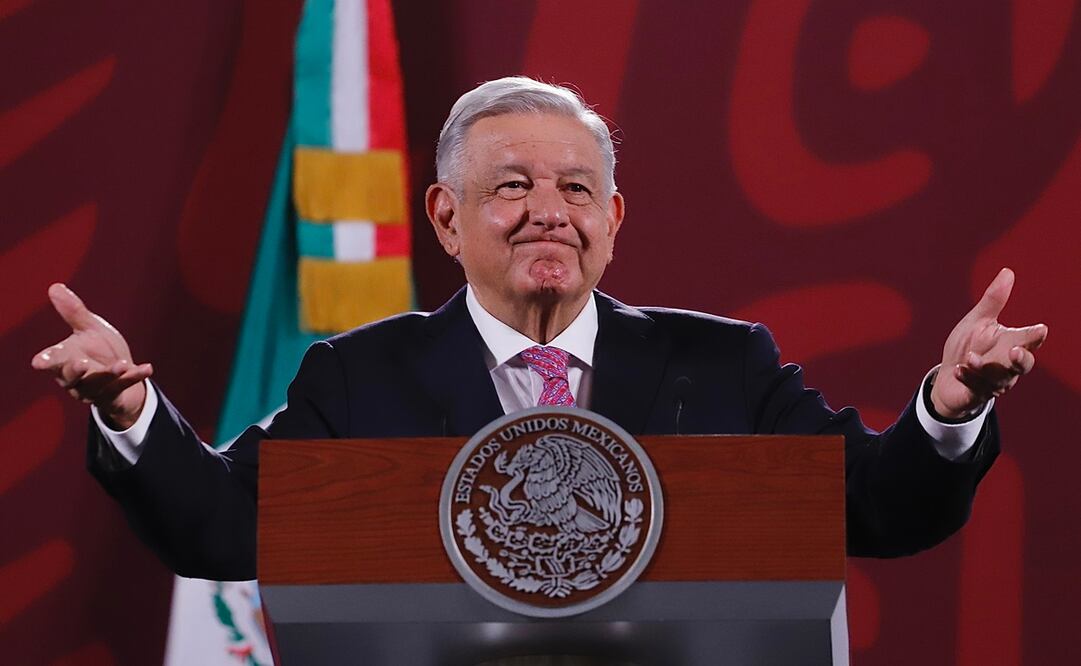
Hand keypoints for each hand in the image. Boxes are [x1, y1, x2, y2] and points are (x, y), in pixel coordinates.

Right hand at [30, 284, 152, 429]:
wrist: (122, 371)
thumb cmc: (98, 348)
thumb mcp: (89, 329)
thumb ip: (74, 312)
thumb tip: (55, 286)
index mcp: (64, 360)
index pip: (51, 361)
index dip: (45, 361)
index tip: (38, 362)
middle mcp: (75, 378)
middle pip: (70, 377)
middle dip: (75, 371)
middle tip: (81, 363)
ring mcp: (93, 390)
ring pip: (97, 385)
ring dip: (109, 375)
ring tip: (121, 364)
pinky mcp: (113, 395)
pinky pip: (123, 387)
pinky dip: (135, 377)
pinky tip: (148, 367)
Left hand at [930, 268, 1046, 418]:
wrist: (948, 378)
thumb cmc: (968, 346)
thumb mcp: (978, 322)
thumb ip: (993, 301)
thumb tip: (1007, 271)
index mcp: (1010, 343)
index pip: (1028, 340)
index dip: (1035, 336)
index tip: (1041, 329)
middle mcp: (1007, 365)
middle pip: (1023, 365)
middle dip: (1021, 359)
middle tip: (1014, 350)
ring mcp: (993, 382)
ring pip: (998, 379)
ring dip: (984, 368)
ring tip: (970, 358)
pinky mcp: (976, 394)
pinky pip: (976, 389)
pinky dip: (968, 378)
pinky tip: (959, 369)